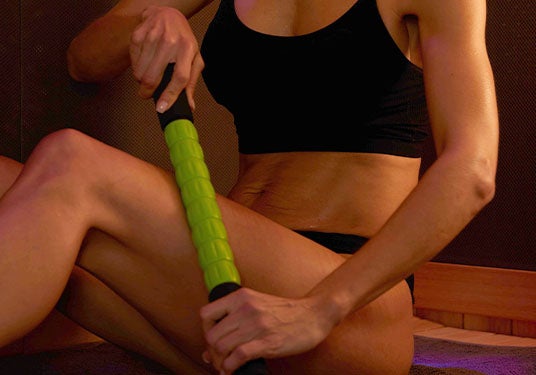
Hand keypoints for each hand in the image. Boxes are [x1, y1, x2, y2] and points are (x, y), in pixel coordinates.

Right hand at [129, 6, 203, 111]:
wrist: (167, 12)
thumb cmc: (183, 39)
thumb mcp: (194, 58)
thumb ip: (191, 82)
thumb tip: (189, 105)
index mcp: (188, 49)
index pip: (180, 78)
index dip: (170, 95)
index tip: (162, 108)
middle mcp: (171, 41)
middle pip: (154, 77)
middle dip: (148, 92)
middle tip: (147, 93)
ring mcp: (153, 36)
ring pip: (140, 72)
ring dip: (141, 79)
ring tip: (149, 72)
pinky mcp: (138, 34)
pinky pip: (133, 62)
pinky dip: (137, 67)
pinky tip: (144, 60)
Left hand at [200, 287, 334, 373]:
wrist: (314, 314)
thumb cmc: (285, 311)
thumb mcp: (256, 305)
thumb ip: (233, 320)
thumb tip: (208, 351)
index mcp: (241, 297)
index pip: (206, 314)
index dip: (206, 331)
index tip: (214, 341)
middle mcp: (246, 308)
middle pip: (212, 336)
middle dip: (213, 352)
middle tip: (220, 359)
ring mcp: (257, 325)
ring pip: (222, 347)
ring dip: (221, 362)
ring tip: (227, 366)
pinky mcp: (268, 342)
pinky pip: (239, 356)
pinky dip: (231, 367)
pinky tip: (234, 369)